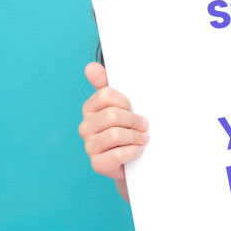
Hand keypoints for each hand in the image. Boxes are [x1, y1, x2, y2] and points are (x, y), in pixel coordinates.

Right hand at [78, 62, 149, 187]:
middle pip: (112, 115)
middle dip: (134, 120)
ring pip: (115, 134)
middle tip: (144, 125)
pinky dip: (133, 152)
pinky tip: (137, 151)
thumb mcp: (121, 104)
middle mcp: (85, 127)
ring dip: (135, 137)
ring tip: (143, 139)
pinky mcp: (97, 164)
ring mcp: (90, 146)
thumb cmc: (127, 127)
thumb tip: (91, 66)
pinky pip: (117, 155)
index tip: (133, 107)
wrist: (132, 159)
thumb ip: (107, 84)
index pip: (106, 94)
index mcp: (90, 108)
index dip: (125, 101)